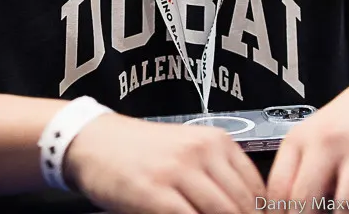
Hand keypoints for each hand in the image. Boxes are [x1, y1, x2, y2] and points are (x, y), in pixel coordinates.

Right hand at [65, 112, 266, 212]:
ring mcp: (177, 172)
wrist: (92, 141)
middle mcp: (201, 152)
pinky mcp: (154, 192)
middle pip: (243, 206)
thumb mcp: (187, 151)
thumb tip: (248, 209)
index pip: (257, 189)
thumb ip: (217, 176)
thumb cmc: (140, 151)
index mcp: (216, 141)